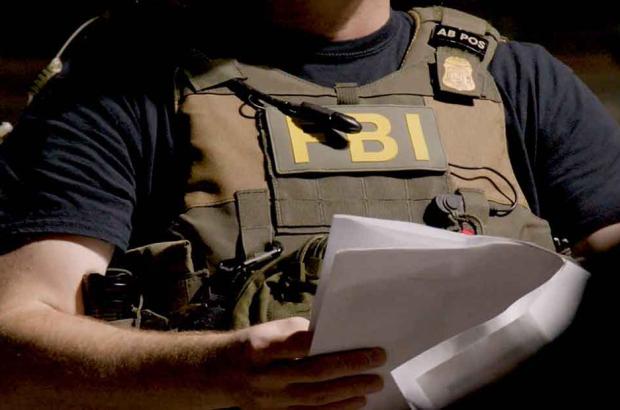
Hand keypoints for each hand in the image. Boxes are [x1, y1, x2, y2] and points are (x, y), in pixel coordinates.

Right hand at [226, 317, 385, 408]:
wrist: (218, 374)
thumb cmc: (251, 346)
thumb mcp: (267, 331)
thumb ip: (297, 332)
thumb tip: (333, 337)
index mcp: (259, 348)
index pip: (296, 344)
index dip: (325, 341)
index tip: (353, 334)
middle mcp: (264, 377)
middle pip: (312, 373)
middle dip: (349, 366)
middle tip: (377, 359)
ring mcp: (269, 401)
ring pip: (315, 398)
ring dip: (349, 391)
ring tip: (374, 383)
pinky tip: (356, 402)